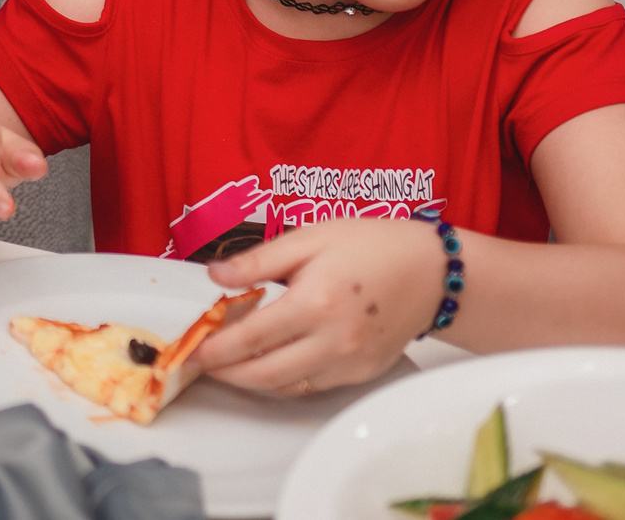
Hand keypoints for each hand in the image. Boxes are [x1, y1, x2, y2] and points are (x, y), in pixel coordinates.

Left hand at [195, 217, 446, 393]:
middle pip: (265, 374)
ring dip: (251, 380)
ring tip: (226, 363)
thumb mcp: (309, 237)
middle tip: (200, 363)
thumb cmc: (370, 245)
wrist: (433, 271)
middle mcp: (334, 341)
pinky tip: (265, 362)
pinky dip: (282, 380)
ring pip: (287, 387)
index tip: (192, 348)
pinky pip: (312, 386)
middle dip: (226, 373)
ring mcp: (350, 363)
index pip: (251, 337)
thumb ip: (258, 261)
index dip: (216, 347)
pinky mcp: (363, 373)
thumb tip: (214, 276)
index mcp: (315, 303)